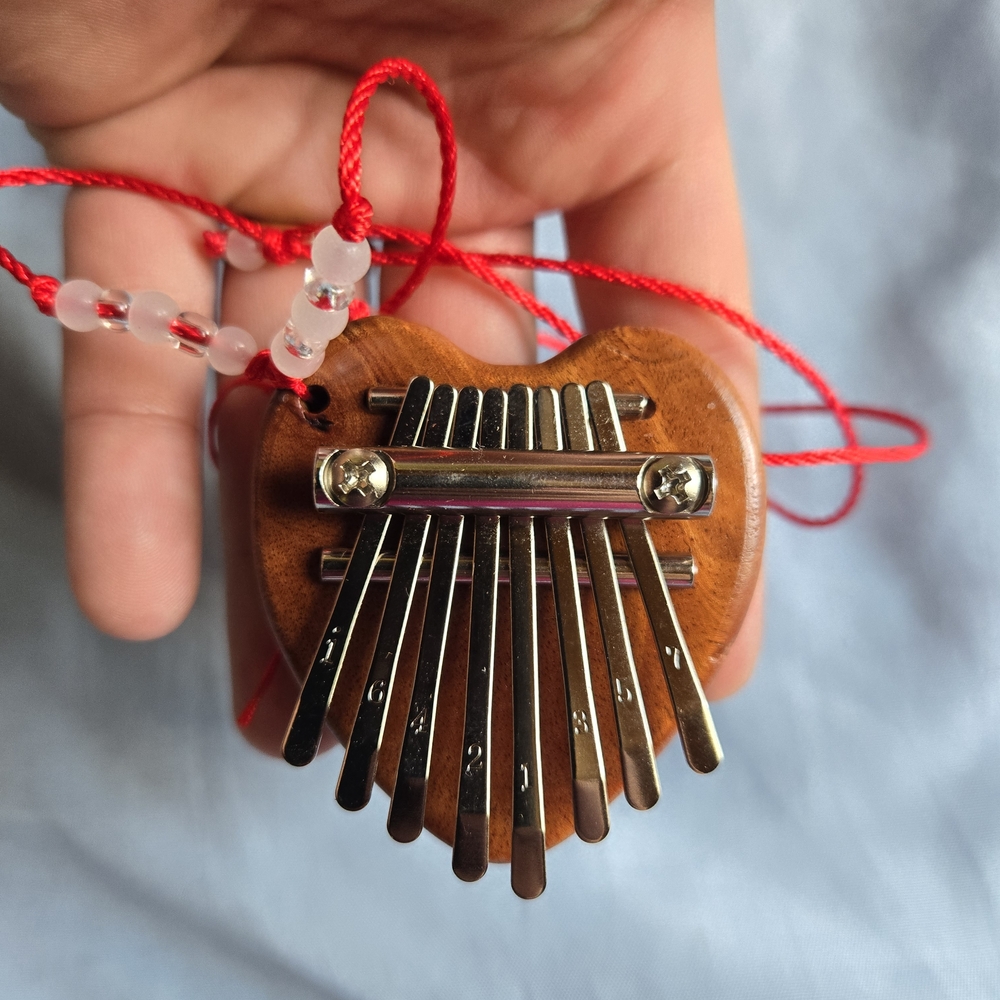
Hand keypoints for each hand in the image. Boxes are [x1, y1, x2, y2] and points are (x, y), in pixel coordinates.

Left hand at [0, 0, 761, 721]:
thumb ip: (654, 128)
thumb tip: (717, 302)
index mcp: (589, 105)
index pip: (657, 334)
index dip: (679, 490)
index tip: (685, 632)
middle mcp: (444, 160)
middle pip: (467, 407)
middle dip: (466, 556)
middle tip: (466, 704)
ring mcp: (288, 179)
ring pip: (298, 407)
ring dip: (291, 559)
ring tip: (295, 712)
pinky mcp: (138, 173)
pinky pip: (135, 342)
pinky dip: (136, 464)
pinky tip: (142, 594)